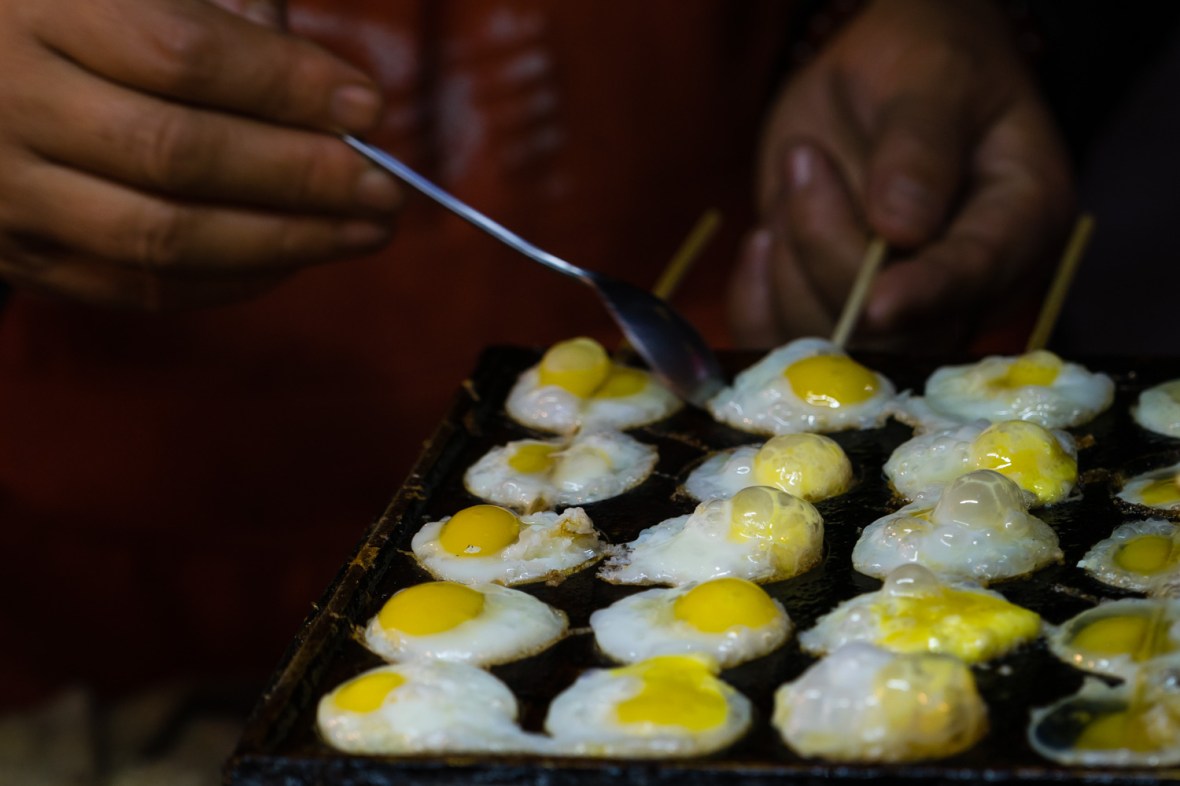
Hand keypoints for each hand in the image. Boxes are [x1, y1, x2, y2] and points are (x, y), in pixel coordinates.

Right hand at [0, 0, 401, 308]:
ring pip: (163, 236)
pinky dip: (233, 280)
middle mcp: (12, 100)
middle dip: (301, 177)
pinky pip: (141, 287)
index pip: (183, 53)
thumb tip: (340, 100)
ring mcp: (9, 190)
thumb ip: (227, 17)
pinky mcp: (23, 258)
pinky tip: (297, 258)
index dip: (286, 85)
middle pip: (178, 153)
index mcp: (44, 7)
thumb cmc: (75, 23)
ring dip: (285, 241)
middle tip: (385, 189)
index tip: (368, 109)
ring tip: (364, 231)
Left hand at [728, 0, 1073, 350]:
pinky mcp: (830, 307)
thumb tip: (902, 228)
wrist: (879, 77)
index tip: (876, 301)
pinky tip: (765, 236)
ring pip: (826, 332)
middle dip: (829, 250)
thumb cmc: (926, 63)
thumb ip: (921, 146)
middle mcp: (962, 284)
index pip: (973, 277)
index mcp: (1019, 223)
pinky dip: (754, 294)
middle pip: (892, 326)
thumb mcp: (933, 74)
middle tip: (805, 157)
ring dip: (791, 256)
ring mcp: (895, 307)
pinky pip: (777, 334)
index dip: (924, 295)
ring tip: (800, 165)